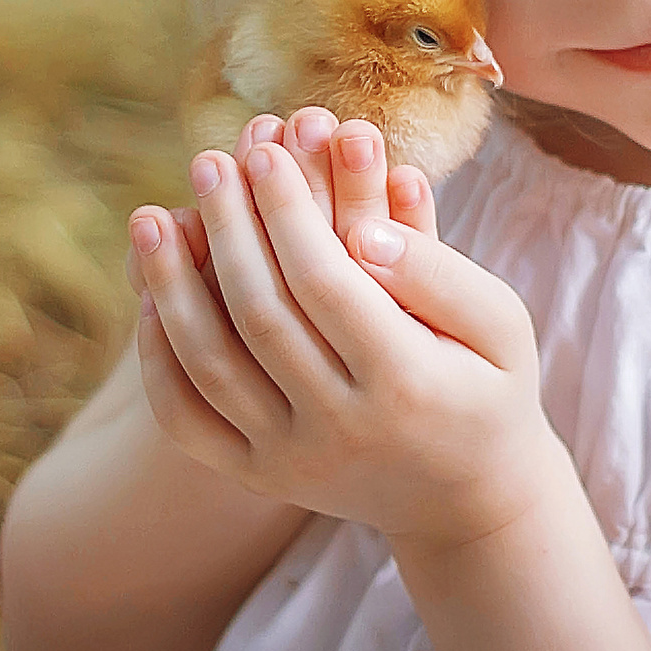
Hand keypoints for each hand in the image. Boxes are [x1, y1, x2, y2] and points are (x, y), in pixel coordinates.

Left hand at [123, 106, 559, 550]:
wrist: (467, 498)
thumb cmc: (488, 384)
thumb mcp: (500, 323)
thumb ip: (438, 272)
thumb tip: (366, 228)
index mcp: (407, 384)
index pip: (327, 283)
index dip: (288, 211)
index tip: (264, 152)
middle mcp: (343, 431)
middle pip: (262, 315)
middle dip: (229, 229)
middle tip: (208, 160)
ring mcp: (293, 462)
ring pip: (210, 366)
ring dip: (171, 285)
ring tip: (150, 216)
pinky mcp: (258, 477)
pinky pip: (186, 420)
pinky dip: (159, 357)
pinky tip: (150, 295)